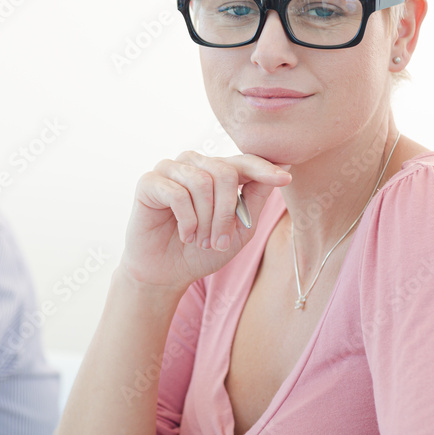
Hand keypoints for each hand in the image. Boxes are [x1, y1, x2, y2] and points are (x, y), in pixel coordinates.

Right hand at [117, 151, 291, 292]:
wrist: (166, 273)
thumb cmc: (203, 251)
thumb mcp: (239, 230)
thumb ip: (255, 199)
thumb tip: (284, 169)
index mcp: (217, 171)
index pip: (244, 161)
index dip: (264, 168)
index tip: (285, 179)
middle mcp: (194, 164)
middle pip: (224, 172)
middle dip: (226, 213)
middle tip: (218, 241)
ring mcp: (170, 169)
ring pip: (201, 183)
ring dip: (206, 220)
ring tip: (199, 240)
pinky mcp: (149, 182)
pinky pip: (177, 194)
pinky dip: (187, 221)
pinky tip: (184, 235)